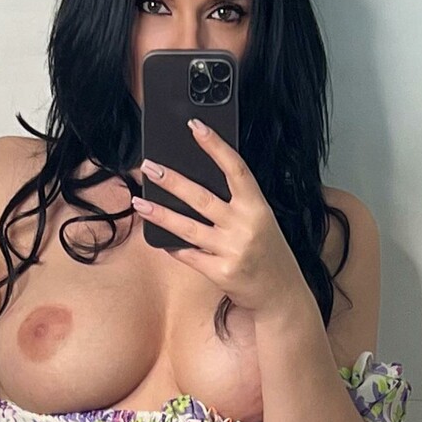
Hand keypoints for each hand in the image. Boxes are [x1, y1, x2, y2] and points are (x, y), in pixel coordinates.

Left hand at [132, 119, 303, 316]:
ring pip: (187, 227)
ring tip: (139, 201)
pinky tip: (157, 237)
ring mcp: (232, 250)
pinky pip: (189, 255)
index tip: (196, 126)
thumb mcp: (261, 222)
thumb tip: (196, 185)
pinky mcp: (221, 272)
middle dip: (172, 180)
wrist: (282, 294)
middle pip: (202, 197)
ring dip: (159, 213)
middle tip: (149, 166)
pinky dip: (172, 246)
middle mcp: (245, 226)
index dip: (215, 146)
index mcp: (257, 207)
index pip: (235, 169)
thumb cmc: (268, 254)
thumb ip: (236, 205)